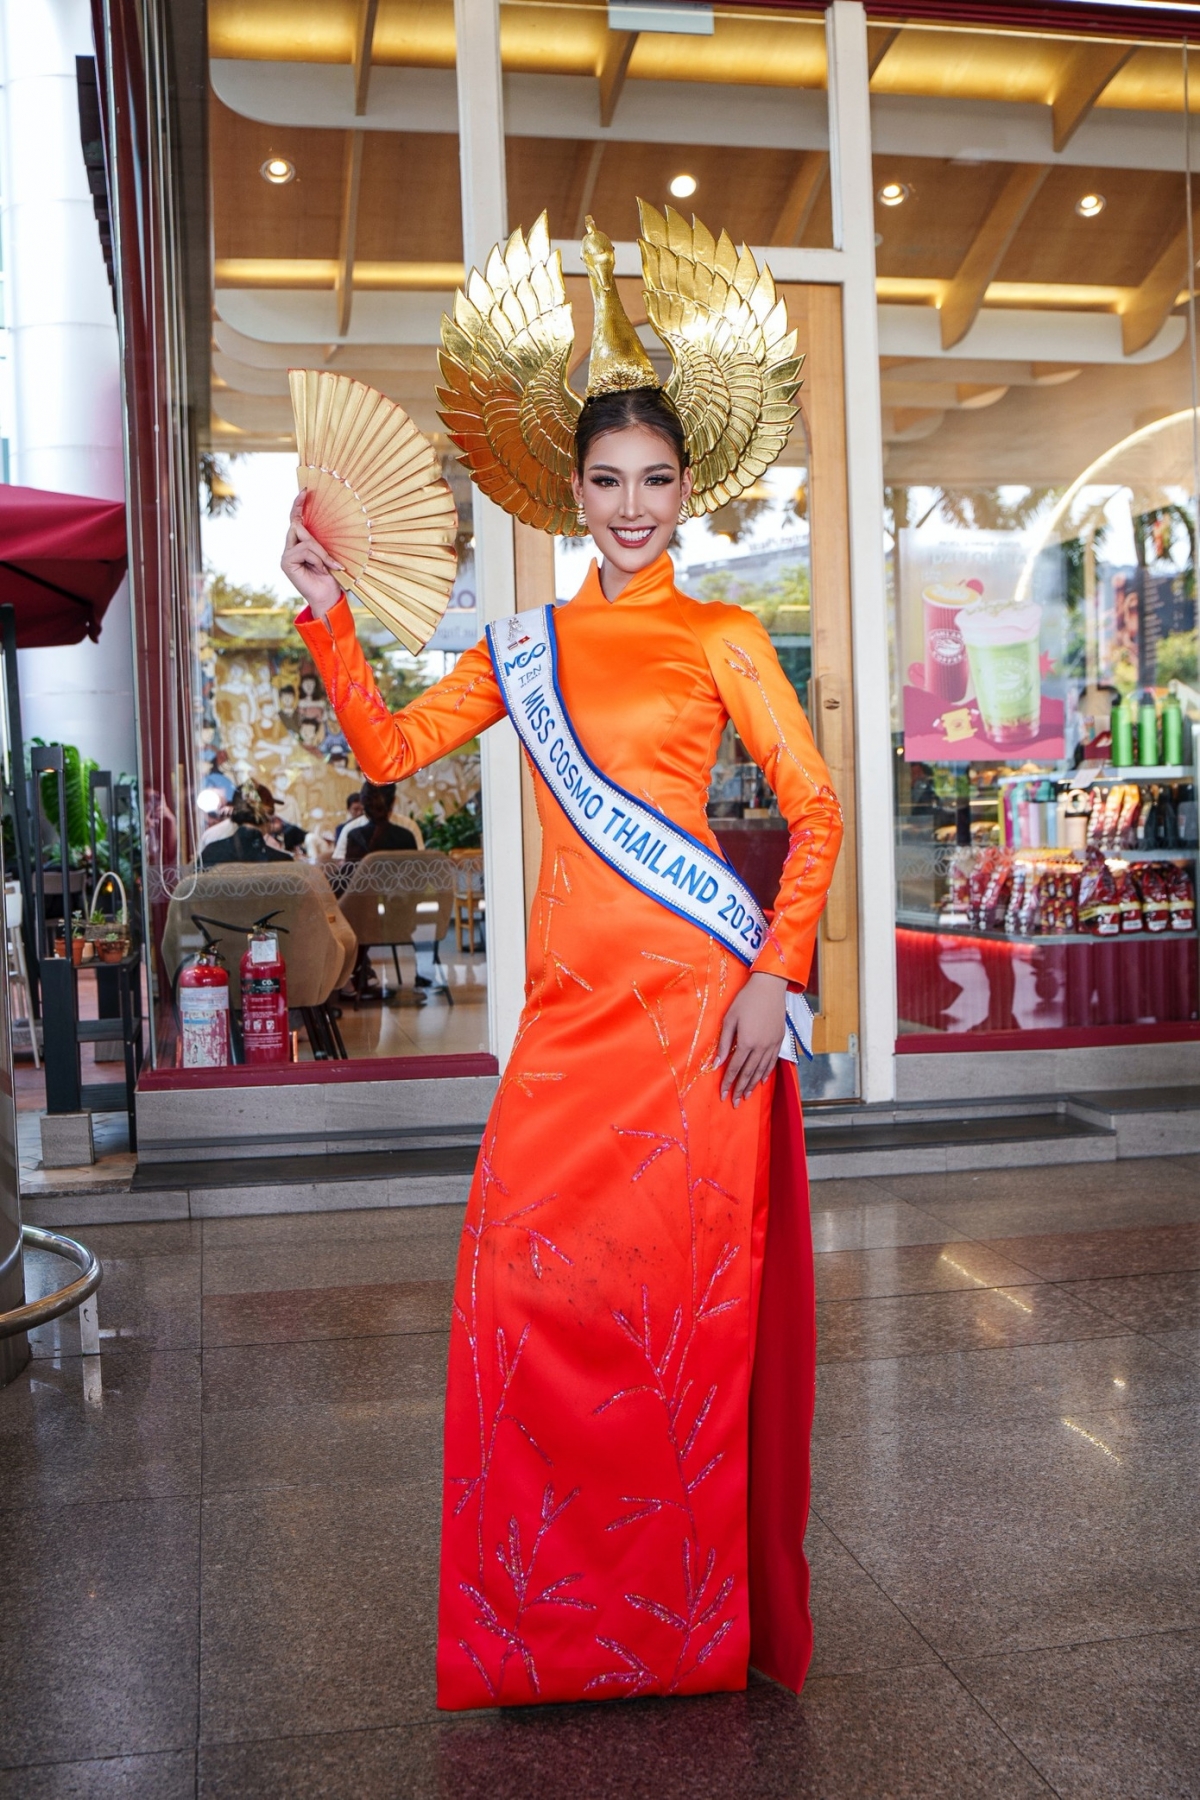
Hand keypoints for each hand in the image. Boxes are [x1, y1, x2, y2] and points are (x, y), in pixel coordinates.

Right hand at [281, 494, 342, 618]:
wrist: (328, 598)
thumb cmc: (332, 578)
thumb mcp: (328, 555)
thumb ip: (320, 541)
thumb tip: (321, 525)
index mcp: (299, 545)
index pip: (295, 521)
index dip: (298, 506)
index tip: (305, 491)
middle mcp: (290, 548)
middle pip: (297, 526)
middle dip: (316, 540)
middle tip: (327, 557)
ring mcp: (286, 555)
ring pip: (304, 539)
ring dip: (320, 553)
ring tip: (328, 567)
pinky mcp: (286, 562)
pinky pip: (305, 550)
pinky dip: (317, 558)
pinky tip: (321, 570)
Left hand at [715, 971, 786, 1106]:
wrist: (769, 988)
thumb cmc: (745, 1000)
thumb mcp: (729, 1019)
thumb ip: (724, 1043)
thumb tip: (717, 1063)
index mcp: (746, 1042)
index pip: (735, 1068)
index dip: (728, 1082)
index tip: (723, 1094)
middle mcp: (761, 1047)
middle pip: (749, 1073)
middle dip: (740, 1089)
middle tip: (735, 1102)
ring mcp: (772, 1044)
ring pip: (762, 1070)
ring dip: (753, 1085)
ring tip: (747, 1096)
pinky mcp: (779, 1040)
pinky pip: (772, 1062)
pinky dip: (766, 1073)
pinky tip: (762, 1080)